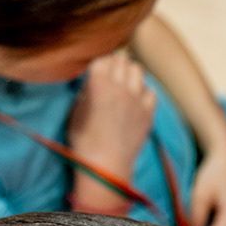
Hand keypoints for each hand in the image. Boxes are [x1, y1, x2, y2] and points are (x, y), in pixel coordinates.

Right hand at [67, 53, 157, 210]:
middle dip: (114, 64)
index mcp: (98, 84)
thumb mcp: (75, 112)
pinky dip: (143, 91)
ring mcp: (137, 99)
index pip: (102, 58)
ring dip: (129, 73)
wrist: (106, 167)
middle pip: (121, 60)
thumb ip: (85, 92)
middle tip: (108, 75)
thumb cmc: (83, 141)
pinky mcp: (148, 112)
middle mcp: (120, 87)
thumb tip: (91, 81)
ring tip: (122, 83)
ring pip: (138, 70)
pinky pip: (150, 91)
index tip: (94, 71)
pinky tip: (135, 99)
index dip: (98, 63)